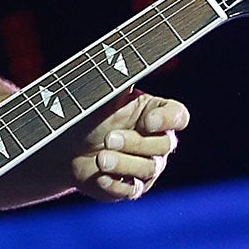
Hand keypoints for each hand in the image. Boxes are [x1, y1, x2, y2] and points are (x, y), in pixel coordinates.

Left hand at [69, 90, 188, 200]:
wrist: (69, 147)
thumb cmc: (93, 116)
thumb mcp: (104, 96)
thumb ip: (117, 80)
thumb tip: (118, 57)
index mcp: (157, 114)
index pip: (178, 116)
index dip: (167, 120)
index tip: (147, 121)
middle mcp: (159, 142)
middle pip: (163, 146)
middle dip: (135, 143)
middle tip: (108, 138)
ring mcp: (147, 168)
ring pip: (147, 169)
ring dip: (122, 163)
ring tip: (100, 157)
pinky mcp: (131, 188)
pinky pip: (130, 190)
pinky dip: (115, 184)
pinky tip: (100, 176)